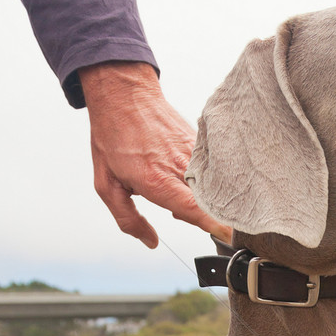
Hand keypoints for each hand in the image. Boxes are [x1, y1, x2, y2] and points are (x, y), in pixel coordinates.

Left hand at [79, 61, 231, 248]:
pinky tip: (185, 178)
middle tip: (181, 212)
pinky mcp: (199, 145)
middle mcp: (179, 167)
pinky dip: (205, 182)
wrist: (124, 94)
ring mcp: (193, 154)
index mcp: (157, 181)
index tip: (228, 236)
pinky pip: (211, 171)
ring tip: (174, 188)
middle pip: (210, 203)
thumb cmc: (113, 137)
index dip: (215, 225)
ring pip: (213, 187)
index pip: (195, 210)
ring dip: (206, 199)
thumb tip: (149, 241)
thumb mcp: (107, 185)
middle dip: (208, 217)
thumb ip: (128, 219)